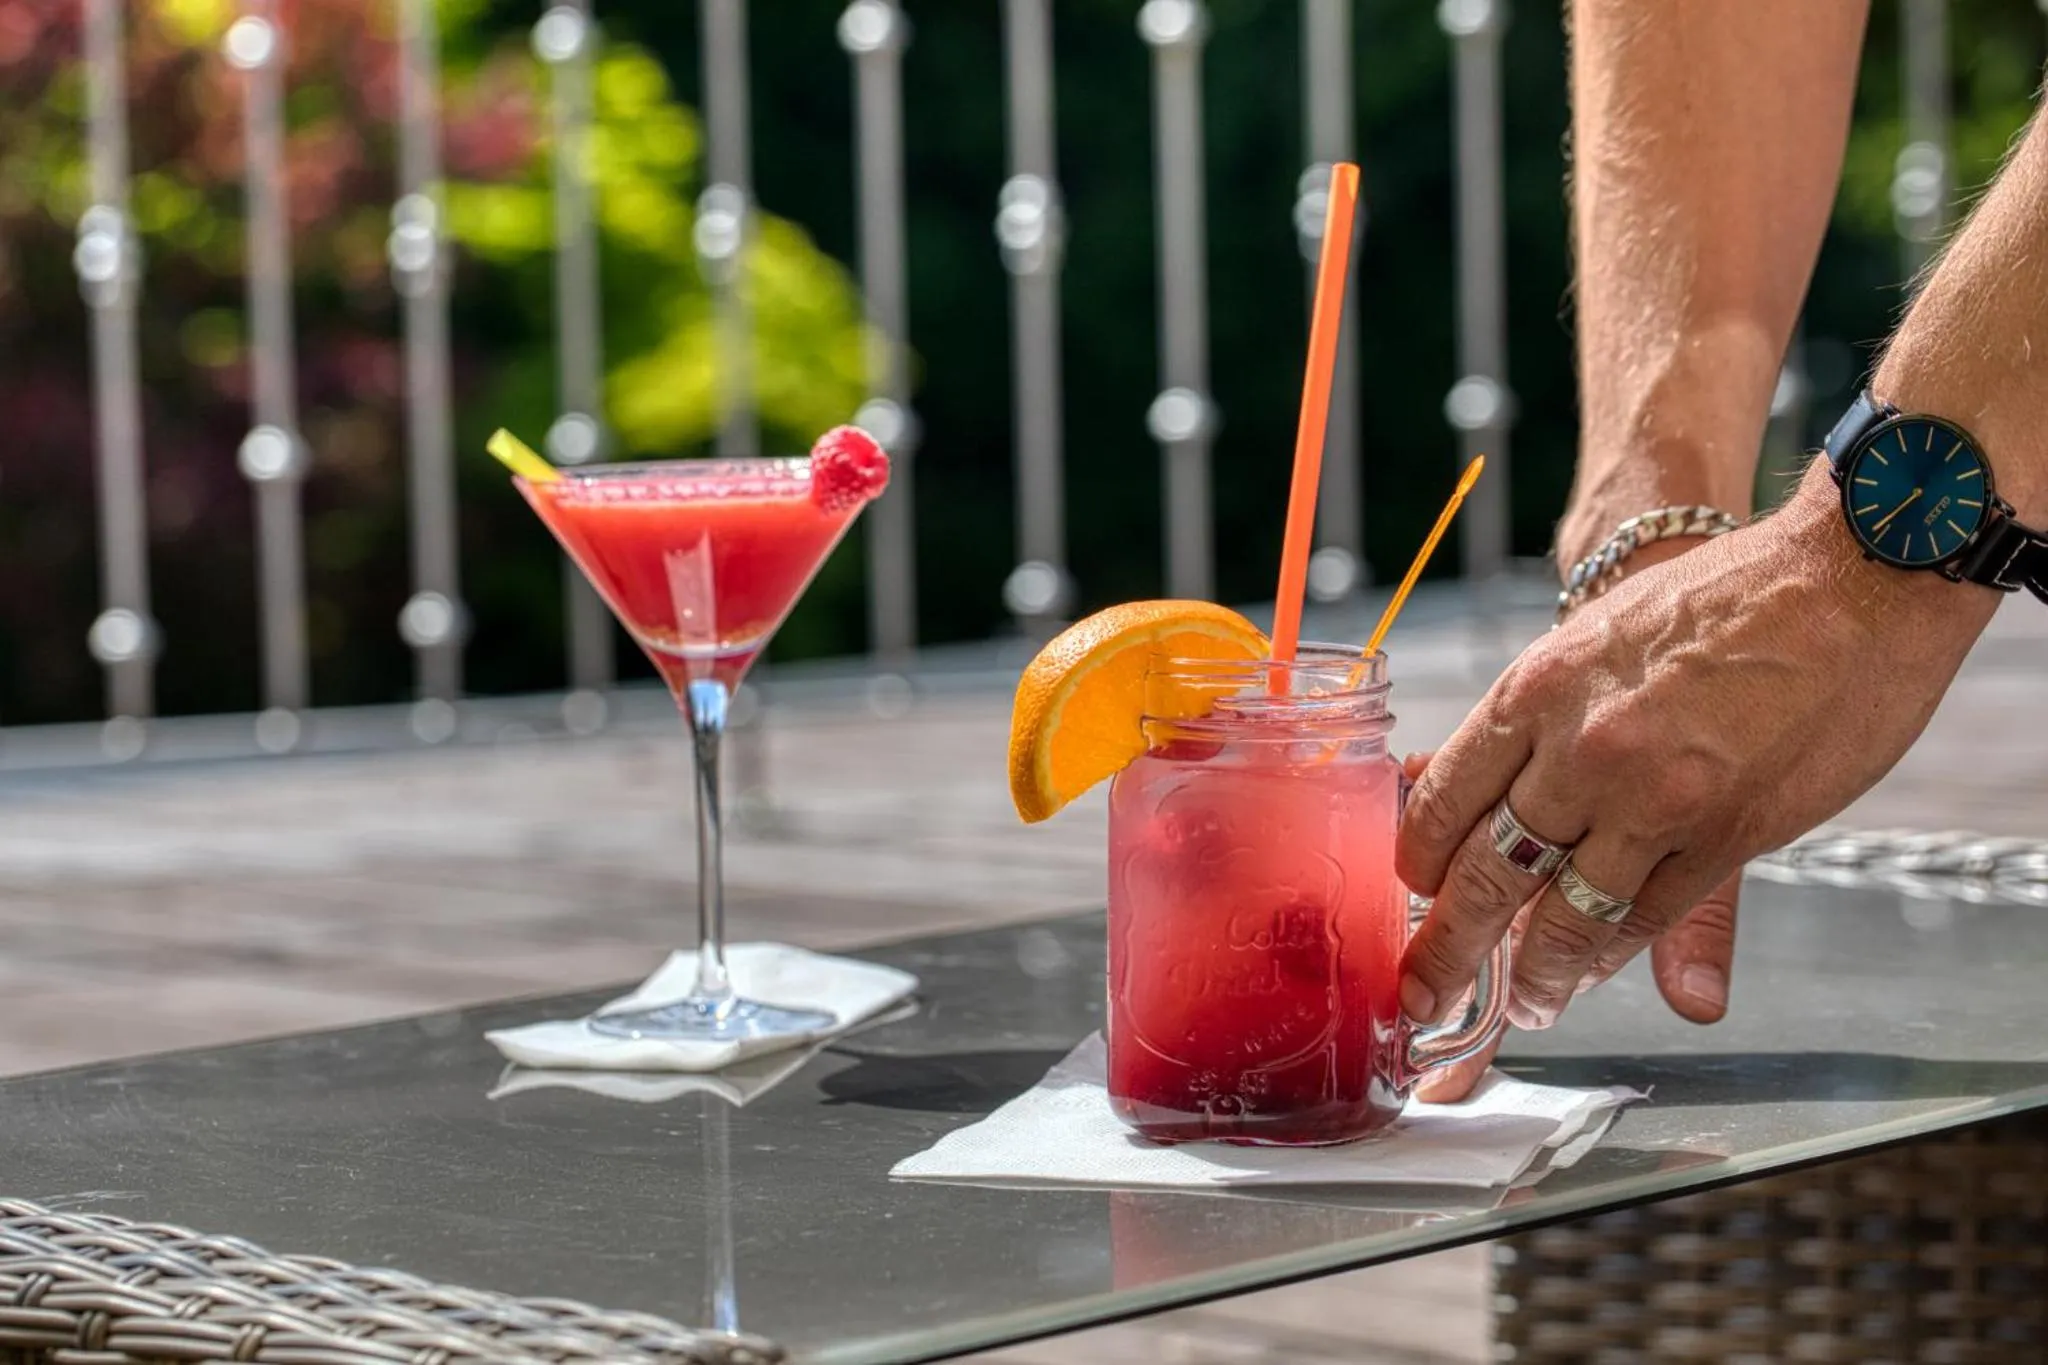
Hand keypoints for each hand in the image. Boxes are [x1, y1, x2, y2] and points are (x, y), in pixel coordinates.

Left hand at [1407, 528, 1741, 1102]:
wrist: (1836, 579)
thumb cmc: (1701, 605)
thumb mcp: (1584, 648)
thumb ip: (1511, 737)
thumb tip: (1419, 783)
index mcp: (1534, 693)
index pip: (1442, 804)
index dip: (1418, 867)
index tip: (1411, 897)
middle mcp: (1583, 750)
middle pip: (1487, 876)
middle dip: (1447, 950)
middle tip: (1426, 994)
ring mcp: (1654, 799)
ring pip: (1567, 916)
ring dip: (1537, 974)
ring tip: (1523, 1001)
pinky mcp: (1726, 834)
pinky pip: (1647, 916)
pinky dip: (1612, 954)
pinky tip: (1591, 969)